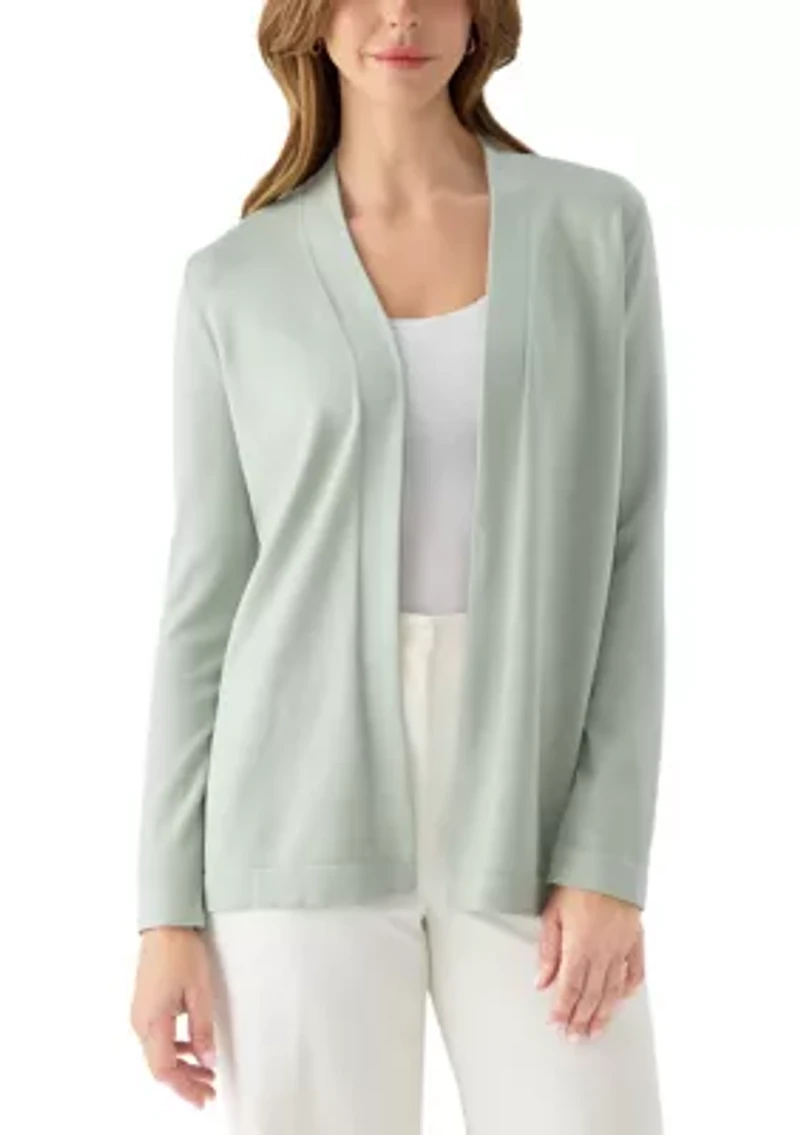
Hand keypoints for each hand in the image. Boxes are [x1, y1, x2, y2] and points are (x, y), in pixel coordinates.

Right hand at [130, 926, 217, 1109]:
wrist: (165, 925)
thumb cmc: (180, 952)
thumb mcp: (200, 993)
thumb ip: (203, 1030)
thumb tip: (208, 1060)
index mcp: (152, 1022)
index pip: (165, 1070)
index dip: (185, 1088)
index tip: (203, 1096)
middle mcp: (141, 1023)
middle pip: (160, 1067)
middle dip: (185, 1082)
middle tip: (209, 1091)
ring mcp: (141, 1015)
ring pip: (159, 1054)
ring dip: (182, 1067)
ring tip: (206, 1073)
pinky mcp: (146, 1007)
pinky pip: (157, 1039)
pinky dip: (176, 1051)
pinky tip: (193, 1050)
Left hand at [534, 884, 644, 1039]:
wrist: (607, 863)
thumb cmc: (576, 883)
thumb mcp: (552, 914)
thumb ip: (548, 951)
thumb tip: (541, 981)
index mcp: (580, 947)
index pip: (570, 988)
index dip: (563, 1010)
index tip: (557, 1025)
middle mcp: (603, 952)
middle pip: (592, 995)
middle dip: (581, 1019)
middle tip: (575, 1037)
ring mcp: (621, 948)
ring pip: (613, 990)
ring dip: (603, 1013)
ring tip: (595, 1031)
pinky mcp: (635, 939)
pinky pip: (635, 971)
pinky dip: (628, 988)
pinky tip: (622, 999)